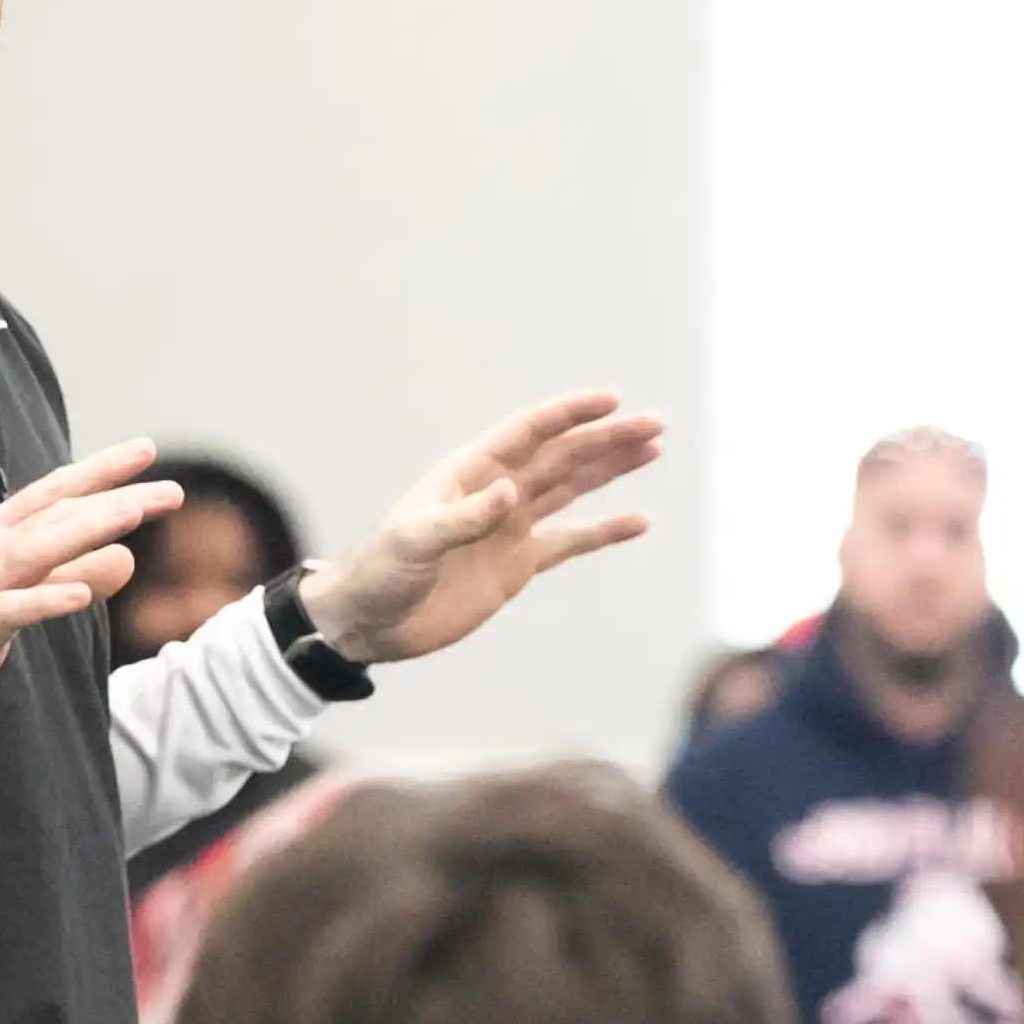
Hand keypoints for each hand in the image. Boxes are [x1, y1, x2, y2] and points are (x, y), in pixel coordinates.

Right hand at [0, 442, 185, 720]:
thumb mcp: (17, 589)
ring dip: (85, 530)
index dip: (100, 471)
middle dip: (113, 498)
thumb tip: (127, 557)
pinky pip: (10, 611)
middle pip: (56, 515)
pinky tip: (81, 595)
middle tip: (169, 491)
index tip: (146, 450)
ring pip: (36, 550)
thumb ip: (72, 570)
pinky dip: (45, 599)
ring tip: (133, 516)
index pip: (55, 493)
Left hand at [301, 393, 662, 664]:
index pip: (529, 432)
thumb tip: (511, 493)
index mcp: (470, 472)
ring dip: (611, 470)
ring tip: (652, 450)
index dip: (570, 415)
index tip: (612, 400)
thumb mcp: (415, 541)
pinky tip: (637, 521)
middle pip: (562, 456)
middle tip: (654, 425)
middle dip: (607, 439)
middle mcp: (496, 491)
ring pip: (572, 489)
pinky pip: (570, 542)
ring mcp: (510, 527)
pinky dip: (604, 531)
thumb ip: (463, 517)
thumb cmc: (379, 572)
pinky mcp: (517, 565)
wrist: (368, 622)